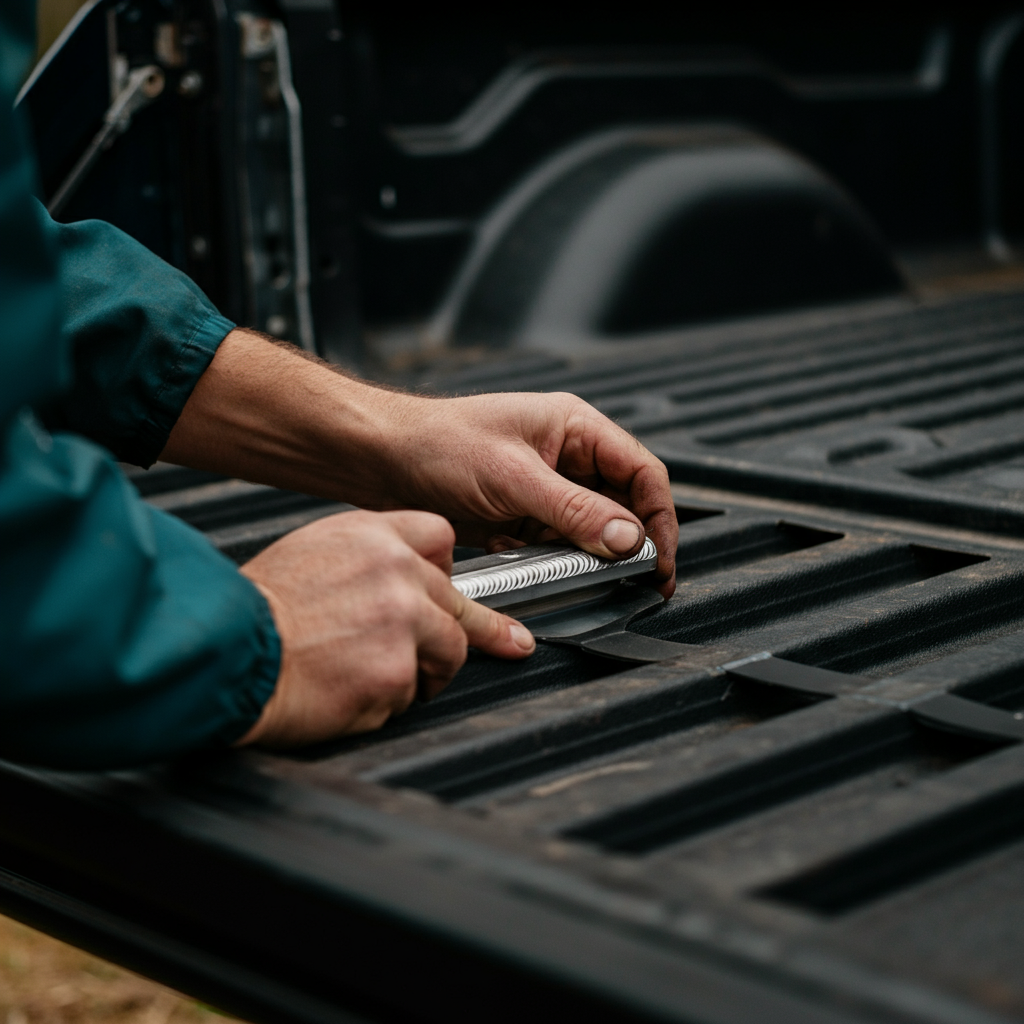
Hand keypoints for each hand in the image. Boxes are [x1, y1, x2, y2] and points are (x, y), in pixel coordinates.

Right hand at [236, 509, 534, 746]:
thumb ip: (368, 561)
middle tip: (507, 642)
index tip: (456, 589)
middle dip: (462, 631)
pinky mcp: (397, 671)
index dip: (446, 569)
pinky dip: (389, 702)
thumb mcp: (312, 553)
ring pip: (451, 650)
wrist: (228, 653)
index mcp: (372, 536)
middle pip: (456, 601)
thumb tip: (406, 584)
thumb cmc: (257, 612)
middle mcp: (395, 570)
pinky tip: (350, 694)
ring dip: (427, 671)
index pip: (441, 538)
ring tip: (380, 679)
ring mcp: (402, 620)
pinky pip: (414, 693)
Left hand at [372, 391, 677, 596]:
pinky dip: (546, 560)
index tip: (659, 560)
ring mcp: (543, 488)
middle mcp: (566, 457)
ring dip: (582, 555)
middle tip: (635, 581)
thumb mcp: (514, 478)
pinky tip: (522, 557)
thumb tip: (628, 538)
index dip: (659, 517)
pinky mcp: (520, 515)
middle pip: (620, 505)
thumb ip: (574, 511)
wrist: (380, 460)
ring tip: (573, 573)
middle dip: (625, 544)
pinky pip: (552, 545)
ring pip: (587, 531)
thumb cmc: (439, 444)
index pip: (641, 472)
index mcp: (575, 429)